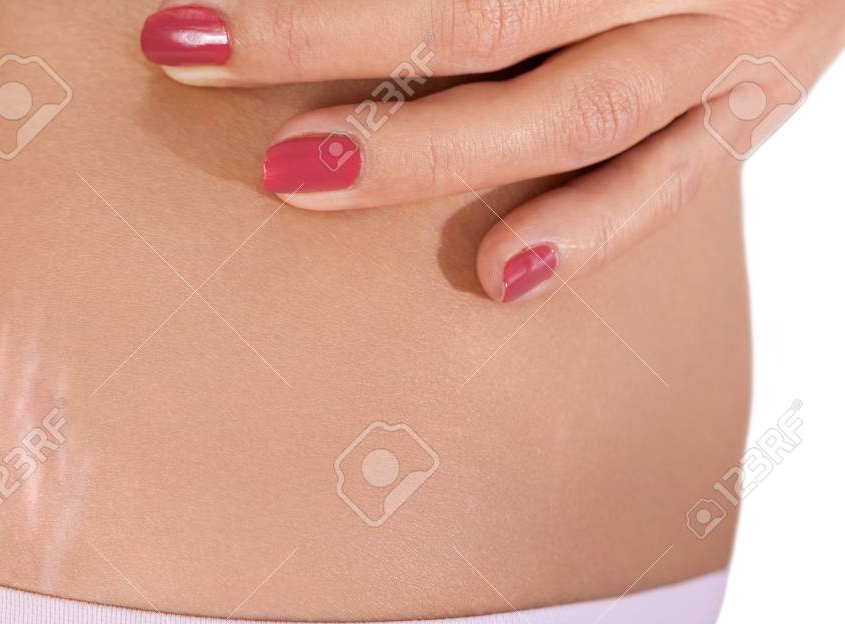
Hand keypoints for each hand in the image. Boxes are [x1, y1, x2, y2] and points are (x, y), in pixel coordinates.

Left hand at [140, 0, 844, 301]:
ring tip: (303, 177)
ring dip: (432, 152)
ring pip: (570, 112)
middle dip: (330, 40)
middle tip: (197, 63)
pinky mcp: (753, 117)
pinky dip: (587, 233)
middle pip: (488, 15)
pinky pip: (668, 189)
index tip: (189, 17)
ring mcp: (729, 48)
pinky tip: (498, 279)